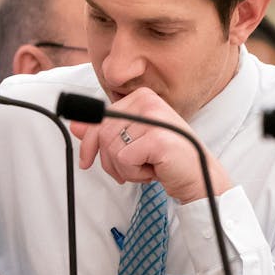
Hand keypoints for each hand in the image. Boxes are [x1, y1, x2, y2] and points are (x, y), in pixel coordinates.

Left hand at [69, 87, 229, 203]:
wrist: (199, 177)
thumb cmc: (165, 158)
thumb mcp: (131, 142)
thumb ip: (103, 132)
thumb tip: (75, 125)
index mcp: (141, 97)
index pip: (97, 119)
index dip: (88, 144)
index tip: (86, 161)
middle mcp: (148, 102)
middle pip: (102, 135)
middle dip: (110, 161)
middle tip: (130, 169)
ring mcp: (154, 119)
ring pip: (112, 149)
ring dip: (125, 169)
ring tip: (147, 167)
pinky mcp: (158, 139)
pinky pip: (124, 160)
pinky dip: (135, 174)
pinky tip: (154, 171)